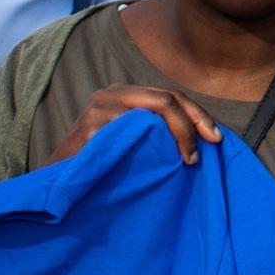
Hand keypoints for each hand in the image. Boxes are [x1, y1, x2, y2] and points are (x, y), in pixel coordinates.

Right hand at [53, 84, 226, 165]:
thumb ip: (155, 131)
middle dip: (190, 126)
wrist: (58, 182)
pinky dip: (149, 149)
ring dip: (176, 139)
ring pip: (151, 115)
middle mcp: (110, 94)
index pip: (171, 95)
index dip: (198, 115)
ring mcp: (98, 109)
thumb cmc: (101, 164)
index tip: (217, 139)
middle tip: (198, 157)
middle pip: (165, 100)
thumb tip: (204, 137)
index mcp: (124, 93)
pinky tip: (158, 165)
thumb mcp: (131, 140)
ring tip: (185, 163)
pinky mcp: (89, 129)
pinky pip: (130, 134)